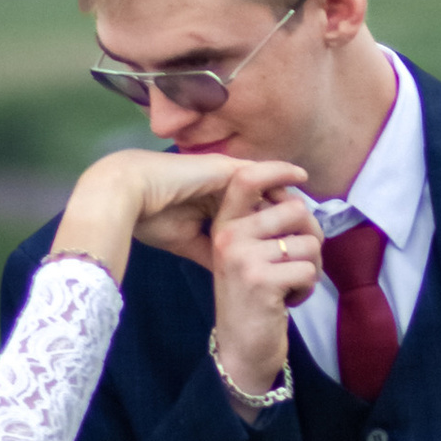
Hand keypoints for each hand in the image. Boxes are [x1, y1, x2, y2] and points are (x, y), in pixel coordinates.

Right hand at [48, 149, 307, 299]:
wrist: (124, 195)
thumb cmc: (146, 218)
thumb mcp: (184, 241)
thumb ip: (209, 252)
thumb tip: (227, 272)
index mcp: (213, 202)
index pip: (255, 214)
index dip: (278, 228)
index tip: (297, 244)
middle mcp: (223, 186)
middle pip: (271, 199)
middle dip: (294, 216)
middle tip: (316, 234)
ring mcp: (226, 175)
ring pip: (272, 185)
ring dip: (292, 201)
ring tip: (312, 217)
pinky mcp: (226, 168)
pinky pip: (263, 167)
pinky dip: (283, 169)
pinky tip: (300, 175)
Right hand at [199, 164, 322, 395]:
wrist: (240, 350)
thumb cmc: (251, 299)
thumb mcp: (245, 255)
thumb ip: (263, 224)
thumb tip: (297, 194)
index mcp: (224, 225)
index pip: (247, 178)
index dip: (279, 170)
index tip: (301, 176)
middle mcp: (228, 237)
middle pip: (296, 210)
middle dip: (311, 236)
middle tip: (301, 261)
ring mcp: (243, 258)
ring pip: (309, 243)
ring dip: (310, 269)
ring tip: (289, 286)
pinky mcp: (262, 282)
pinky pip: (310, 271)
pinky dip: (307, 289)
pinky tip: (287, 302)